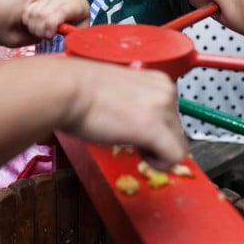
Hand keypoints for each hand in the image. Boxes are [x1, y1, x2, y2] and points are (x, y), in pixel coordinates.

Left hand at [0, 0, 40, 46]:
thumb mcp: (10, 39)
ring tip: (9, 13)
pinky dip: (22, 3)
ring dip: (27, 11)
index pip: (47, 21)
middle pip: (42, 11)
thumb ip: (31, 40)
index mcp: (31, 4)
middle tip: (13, 23)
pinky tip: (8, 6)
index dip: (36, 29)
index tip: (22, 31)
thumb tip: (44, 35)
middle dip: (32, 20)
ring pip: (37, 5)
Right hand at [22, 0, 88, 38]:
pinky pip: (27, 10)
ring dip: (33, 27)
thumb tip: (70, 44)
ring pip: (33, 12)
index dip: (51, 26)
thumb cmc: (79, 17)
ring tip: (39, 33)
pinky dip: (27, 21)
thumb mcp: (83, 27)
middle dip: (40, 30)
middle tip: (45, 37)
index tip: (50, 37)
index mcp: (74, 6)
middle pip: (42, 14)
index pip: (60, 12)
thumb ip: (77, 36)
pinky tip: (34, 27)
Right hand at [56, 59, 186, 170]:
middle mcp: (166, 91)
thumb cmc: (81, 91)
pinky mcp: (155, 129)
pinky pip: (175, 157)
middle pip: (176, 130)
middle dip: (155, 139)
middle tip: (126, 135)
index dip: (153, 127)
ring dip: (154, 150)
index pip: (172, 114)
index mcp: (158, 79)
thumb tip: (142, 117)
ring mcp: (163, 109)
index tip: (132, 127)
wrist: (66, 90)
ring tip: (127, 140)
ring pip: (177, 144)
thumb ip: (138, 100)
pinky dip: (159, 164)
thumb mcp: (119, 90)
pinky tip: (138, 154)